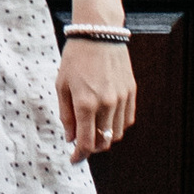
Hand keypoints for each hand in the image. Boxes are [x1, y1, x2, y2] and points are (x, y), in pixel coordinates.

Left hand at [57, 34, 135, 163]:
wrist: (99, 34)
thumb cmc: (75, 58)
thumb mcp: (62, 85)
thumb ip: (66, 114)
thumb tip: (70, 138)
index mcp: (85, 103)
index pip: (86, 142)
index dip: (79, 155)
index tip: (74, 159)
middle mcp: (106, 104)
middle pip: (103, 142)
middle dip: (92, 148)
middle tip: (82, 143)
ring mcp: (121, 99)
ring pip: (116, 134)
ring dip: (105, 138)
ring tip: (94, 129)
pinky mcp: (131, 93)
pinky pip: (127, 120)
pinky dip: (117, 125)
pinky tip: (107, 118)